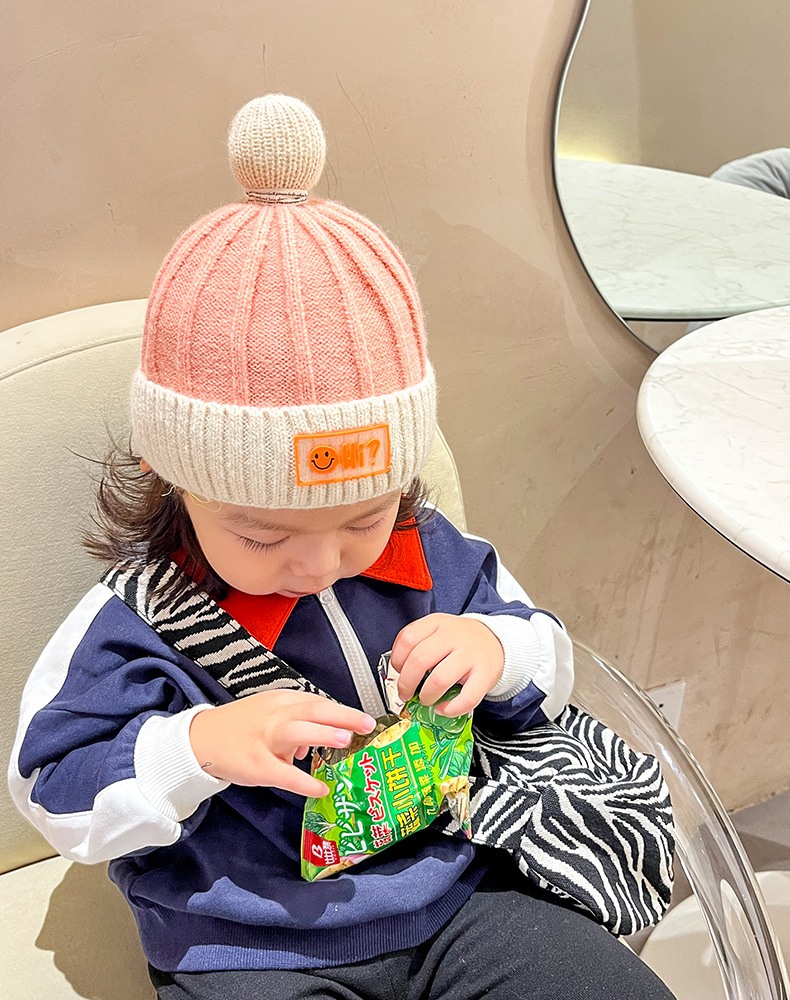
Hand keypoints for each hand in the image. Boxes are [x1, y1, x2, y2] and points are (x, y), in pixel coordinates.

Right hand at [188, 690, 375, 796]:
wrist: (201, 740)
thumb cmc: (241, 727)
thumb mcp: (270, 713)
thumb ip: (299, 723)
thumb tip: (324, 739)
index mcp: (281, 701)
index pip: (317, 702)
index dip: (343, 710)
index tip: (365, 718)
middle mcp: (274, 715)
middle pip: (312, 710)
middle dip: (342, 716)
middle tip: (366, 724)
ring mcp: (263, 739)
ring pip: (296, 731)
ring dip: (322, 734)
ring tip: (346, 740)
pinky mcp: (255, 764)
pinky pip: (282, 773)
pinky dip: (303, 781)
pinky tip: (320, 788)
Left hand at [390, 614, 504, 716]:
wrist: (496, 641)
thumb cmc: (460, 640)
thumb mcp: (438, 630)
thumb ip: (418, 644)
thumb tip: (399, 673)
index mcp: (437, 623)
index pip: (408, 639)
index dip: (397, 660)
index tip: (398, 672)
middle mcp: (453, 636)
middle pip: (419, 660)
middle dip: (406, 683)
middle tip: (405, 694)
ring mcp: (470, 655)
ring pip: (440, 679)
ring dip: (426, 696)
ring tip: (426, 700)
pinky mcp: (485, 675)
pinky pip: (466, 698)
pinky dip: (450, 709)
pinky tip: (443, 709)